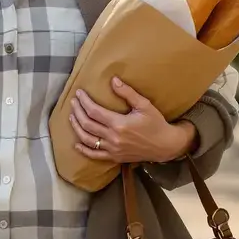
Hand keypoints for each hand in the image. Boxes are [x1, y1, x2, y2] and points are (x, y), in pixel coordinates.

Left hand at [69, 76, 197, 163]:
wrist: (165, 146)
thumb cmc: (156, 123)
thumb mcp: (144, 105)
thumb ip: (127, 93)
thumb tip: (113, 80)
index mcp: (119, 124)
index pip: (94, 111)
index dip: (84, 102)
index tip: (79, 93)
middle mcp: (113, 138)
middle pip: (87, 124)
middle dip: (77, 112)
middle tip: (73, 102)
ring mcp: (113, 150)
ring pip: (88, 140)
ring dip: (77, 128)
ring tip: (72, 117)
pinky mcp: (115, 157)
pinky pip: (95, 156)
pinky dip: (84, 151)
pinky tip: (76, 144)